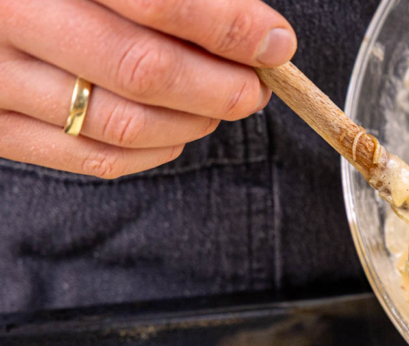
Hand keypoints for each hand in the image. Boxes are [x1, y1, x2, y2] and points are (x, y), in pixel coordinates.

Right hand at [0, 0, 296, 177]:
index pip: (158, 2)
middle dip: (220, 85)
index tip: (273, 42)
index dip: (229, 28)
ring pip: (124, 123)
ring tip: (221, 104)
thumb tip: (259, 35)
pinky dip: (155, 151)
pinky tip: (179, 129)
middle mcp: (7, 17)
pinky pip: (94, 158)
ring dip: (194, 121)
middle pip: (143, 70)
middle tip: (255, 86)